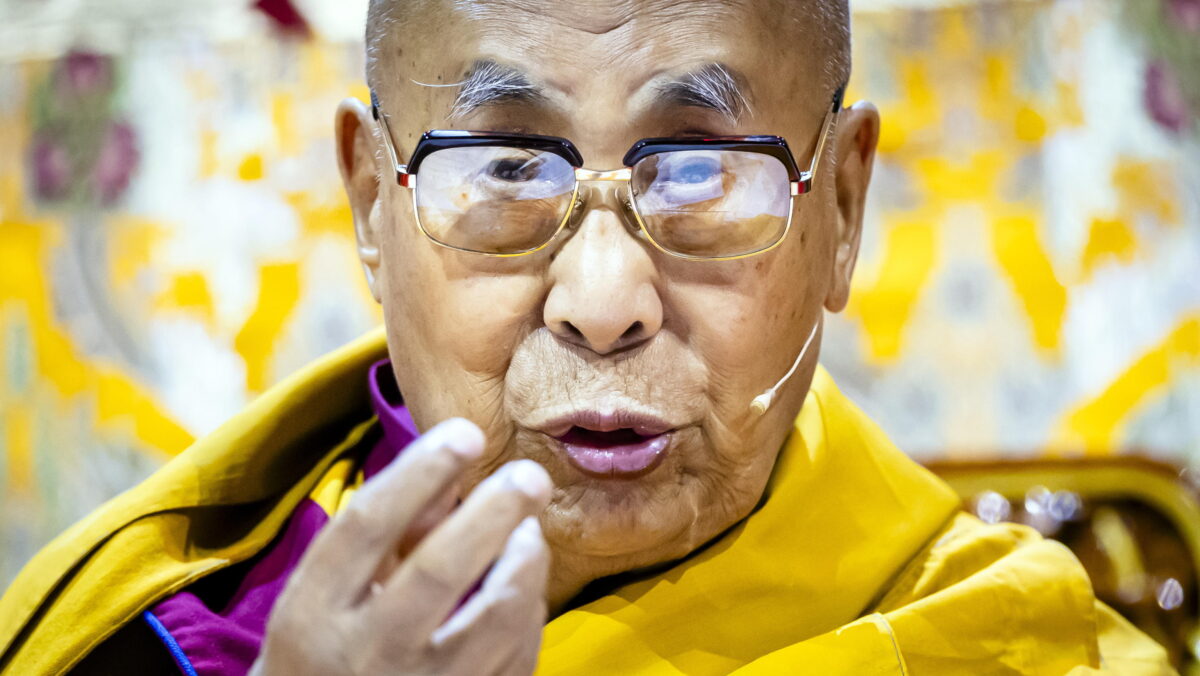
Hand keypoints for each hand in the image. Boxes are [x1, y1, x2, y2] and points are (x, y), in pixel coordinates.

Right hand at [250, 418, 553, 675]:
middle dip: (492, 513)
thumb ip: (388, 534)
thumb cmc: (321, 656)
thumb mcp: (329, 596)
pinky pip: (515, 660)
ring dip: (524, 565)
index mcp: (313, 615)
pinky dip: (528, 614)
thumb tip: (446, 467)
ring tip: (530, 530)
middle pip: (438, 571)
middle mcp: (364, 655)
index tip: (465, 431)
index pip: (366, 527)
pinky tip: (524, 583)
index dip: (419, 473)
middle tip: (530, 475)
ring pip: (493, 621)